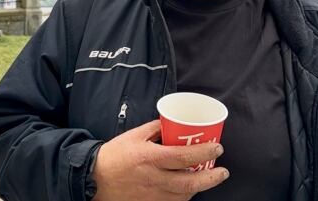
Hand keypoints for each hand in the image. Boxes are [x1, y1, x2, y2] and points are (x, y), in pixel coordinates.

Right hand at [92, 120, 228, 200]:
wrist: (94, 179)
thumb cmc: (113, 156)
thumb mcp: (133, 135)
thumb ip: (154, 129)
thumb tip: (172, 124)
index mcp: (150, 158)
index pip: (184, 156)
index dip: (205, 152)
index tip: (217, 148)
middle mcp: (154, 178)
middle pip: (190, 182)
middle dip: (211, 178)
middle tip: (223, 171)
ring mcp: (153, 195)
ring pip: (184, 194)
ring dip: (199, 186)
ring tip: (208, 178)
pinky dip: (184, 195)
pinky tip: (189, 188)